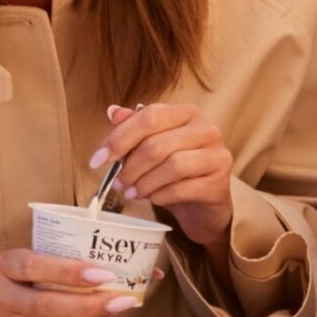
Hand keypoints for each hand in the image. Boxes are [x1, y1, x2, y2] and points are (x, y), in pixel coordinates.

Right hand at [0, 248, 139, 316]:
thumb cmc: (12, 284)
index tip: (104, 274)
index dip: (70, 271)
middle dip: (90, 304)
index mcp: (5, 265)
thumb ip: (57, 263)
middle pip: (47, 305)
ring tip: (100, 310)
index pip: (36, 266)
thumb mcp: (24, 264)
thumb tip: (112, 270)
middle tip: (123, 300)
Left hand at [94, 102, 234, 250]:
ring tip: (131, 192)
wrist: (204, 204)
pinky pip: (181, 188)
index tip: (98, 159)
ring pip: (171, 166)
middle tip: (117, 182)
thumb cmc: (177, 171)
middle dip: (130, 166)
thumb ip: (135, 128)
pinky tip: (152, 198)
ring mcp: (217, 156)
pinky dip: (159, 195)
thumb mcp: (153, 146)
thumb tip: (113, 112)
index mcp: (187, 113)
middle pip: (157, 143)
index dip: (120, 138)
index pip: (150, 116)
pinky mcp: (218, 184)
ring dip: (143, 183)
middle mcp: (206, 130)